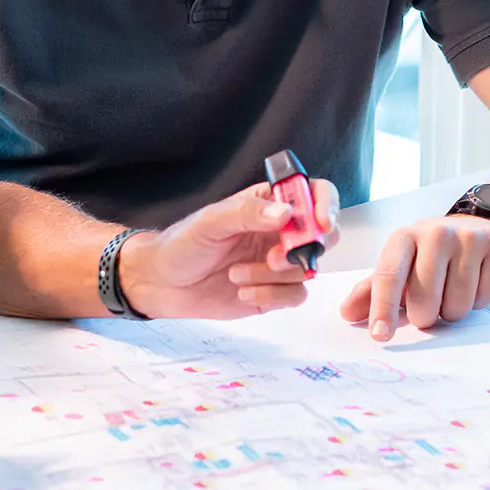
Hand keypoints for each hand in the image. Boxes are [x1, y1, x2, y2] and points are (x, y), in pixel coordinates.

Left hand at [119, 180, 341, 318]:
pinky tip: (243, 292)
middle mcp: (279, 231)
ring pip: (306, 269)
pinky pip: (295, 295)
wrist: (162, 283)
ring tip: (237, 273)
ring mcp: (278, 262)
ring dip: (272, 276)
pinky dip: (271, 296)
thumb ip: (247, 213)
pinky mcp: (274, 291)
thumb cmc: (182, 244)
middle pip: (323, 234)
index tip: (321, 223)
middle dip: (306, 248)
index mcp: (267, 204)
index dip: (327, 205)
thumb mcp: (210, 222)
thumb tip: (286, 212)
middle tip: (275, 257)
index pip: (313, 193)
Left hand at [340, 214, 489, 341]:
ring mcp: (470, 238)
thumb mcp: (400, 267)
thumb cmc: (430, 255)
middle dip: (425, 316)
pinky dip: (480, 300)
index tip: (379, 335)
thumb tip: (346, 313)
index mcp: (404, 238)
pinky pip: (486, 297)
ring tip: (453, 291)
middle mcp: (436, 233)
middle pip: (425, 299)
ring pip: (458, 304)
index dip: (383, 309)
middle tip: (429, 306)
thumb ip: (372, 291)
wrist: (477, 229)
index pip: (389, 276)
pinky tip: (476, 283)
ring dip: (454, 310)